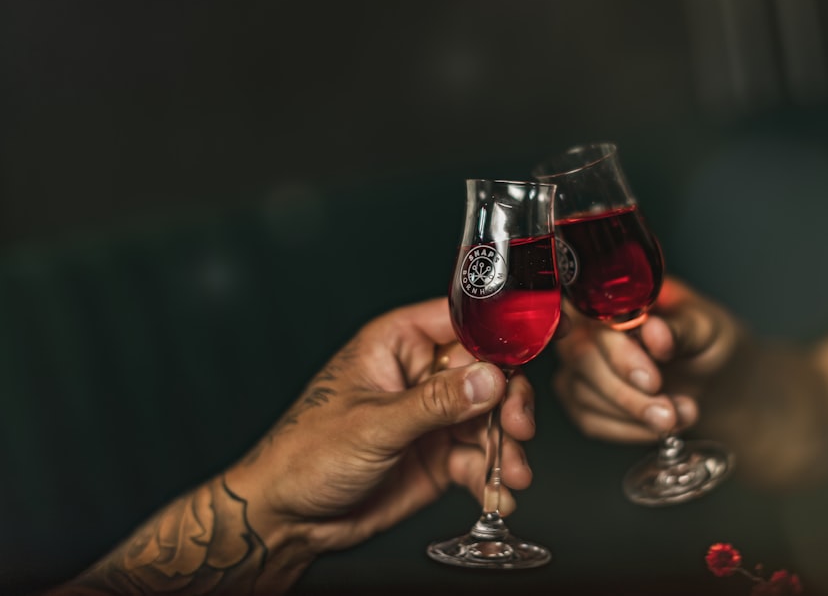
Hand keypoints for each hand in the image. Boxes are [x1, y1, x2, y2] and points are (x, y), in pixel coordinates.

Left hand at [226, 297, 535, 555]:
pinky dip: (495, 478)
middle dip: (509, 403)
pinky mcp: (439, 455)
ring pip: (491, 419)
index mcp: (398, 343)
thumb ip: (436, 403)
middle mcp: (421, 375)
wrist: (288, 518)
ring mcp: (433, 416)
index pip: (462, 324)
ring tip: (512, 475)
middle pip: (488, 373)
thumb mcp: (374, 424)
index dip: (499, 338)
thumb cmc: (306, 453)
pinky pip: (480, 459)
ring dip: (508, 447)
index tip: (524, 362)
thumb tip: (490, 380)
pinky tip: (497, 497)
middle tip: (517, 428)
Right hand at [553, 277, 741, 442]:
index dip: (618, 352)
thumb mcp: (706, 328)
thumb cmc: (706, 341)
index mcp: (614, 296)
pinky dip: (628, 430)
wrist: (715, 377)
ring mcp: (581, 364)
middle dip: (627, 393)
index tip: (653, 380)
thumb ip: (679, 327)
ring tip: (681, 415)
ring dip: (635, 415)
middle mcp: (587, 326)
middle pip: (582, 358)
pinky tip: (659, 426)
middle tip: (669, 412)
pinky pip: (591, 420)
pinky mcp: (582, 398)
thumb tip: (654, 330)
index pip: (594, 317)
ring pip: (584, 393)